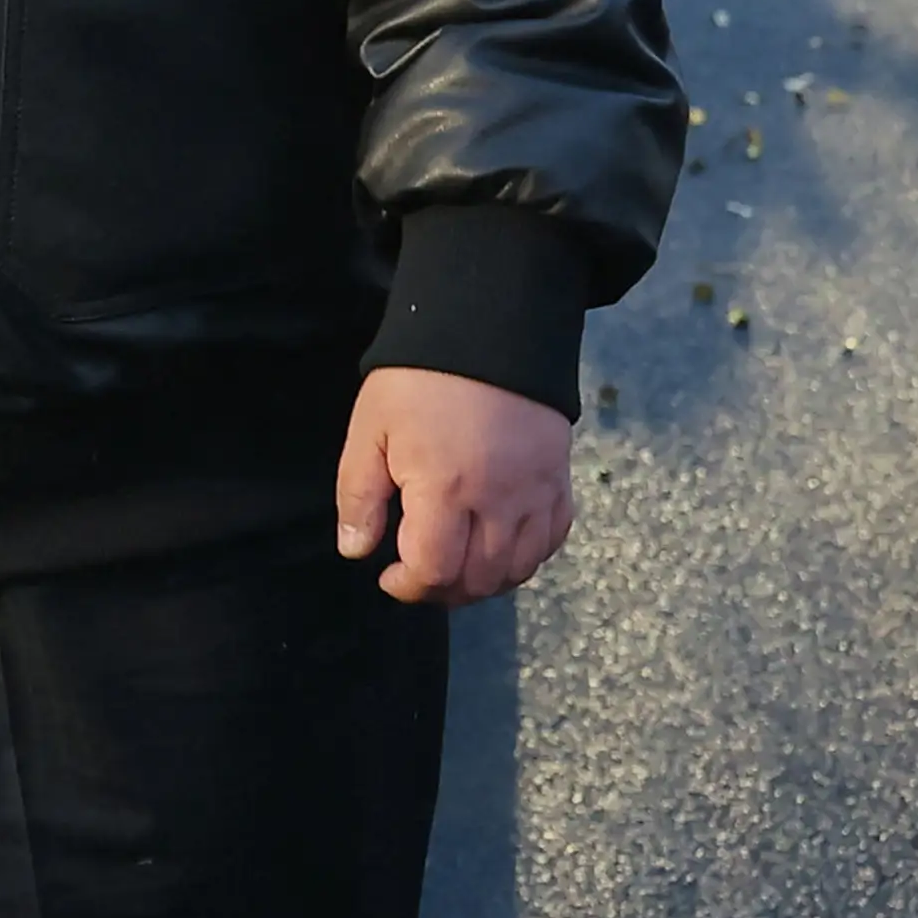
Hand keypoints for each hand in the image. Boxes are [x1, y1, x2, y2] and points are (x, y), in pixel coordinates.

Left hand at [336, 365, 576, 603]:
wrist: (489, 328)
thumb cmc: (418, 379)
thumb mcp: (370, 429)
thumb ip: (359, 494)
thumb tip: (357, 551)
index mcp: (444, 488)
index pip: (434, 571)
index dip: (408, 587)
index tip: (389, 575)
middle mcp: (498, 501)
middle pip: (478, 580)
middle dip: (442, 589)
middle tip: (419, 571)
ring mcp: (536, 492)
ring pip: (518, 569)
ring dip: (483, 581)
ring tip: (456, 564)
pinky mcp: (559, 479)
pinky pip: (551, 540)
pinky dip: (526, 556)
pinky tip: (499, 546)